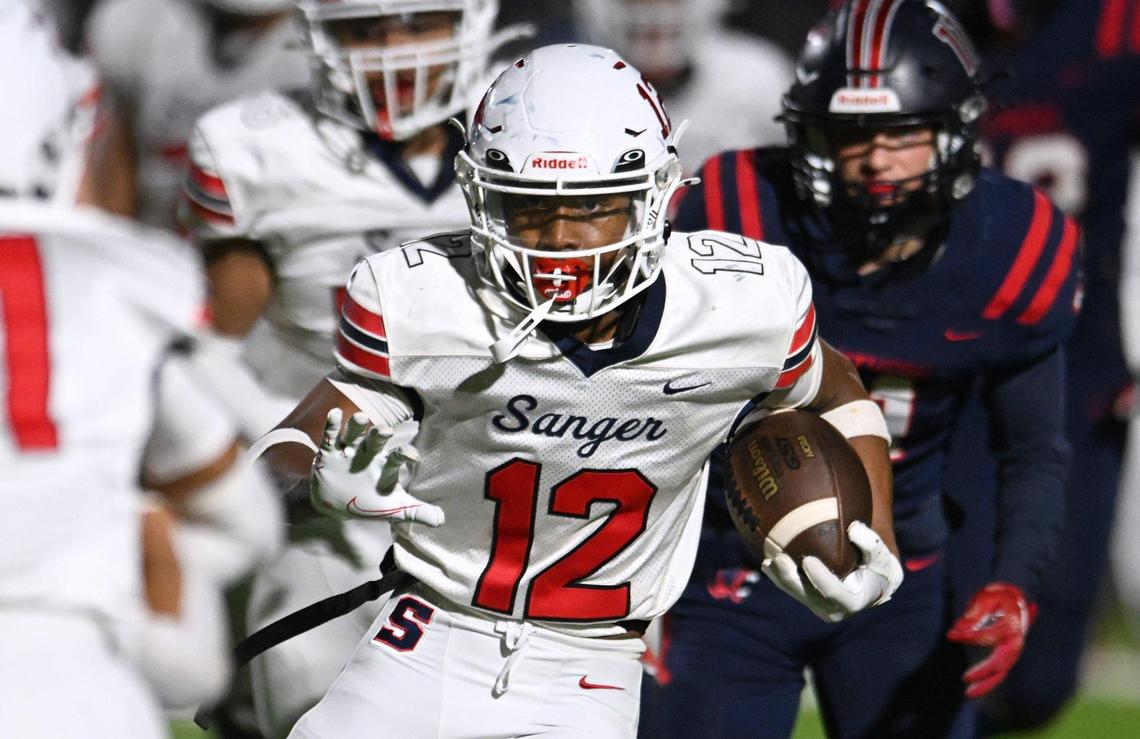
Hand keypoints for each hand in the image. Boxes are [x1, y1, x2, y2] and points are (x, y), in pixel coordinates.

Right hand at [309, 408, 443, 526]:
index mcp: (385, 466)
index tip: (413, 457)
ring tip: (361, 418)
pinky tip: (335, 414)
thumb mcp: (393, 510)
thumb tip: (441, 520)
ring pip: (354, 434)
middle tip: (386, 430)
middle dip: (380, 434)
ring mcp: (348, 452)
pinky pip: (330, 437)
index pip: (398, 457)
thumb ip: (416, 512)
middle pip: (376, 440)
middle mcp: (368, 454)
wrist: (337, 504)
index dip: (405, 455)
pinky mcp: (329, 453)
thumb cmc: (370, 502)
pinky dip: (332, 425)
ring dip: (357, 426)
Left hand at [762, 521, 902, 622]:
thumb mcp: (881, 555)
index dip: (820, 578)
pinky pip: (791, 589)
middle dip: (791, 579)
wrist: (873, 582)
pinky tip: (767, 563)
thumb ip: (870, 543)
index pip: (834, 592)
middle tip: (779, 558)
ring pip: (796, 593)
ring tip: (767, 560)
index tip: (807, 559)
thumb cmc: (878, 566)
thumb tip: (853, 529)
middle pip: (808, 595)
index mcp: (853, 601)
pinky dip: (779, 577)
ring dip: (780, 577)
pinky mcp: (809, 600)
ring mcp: (819, 607)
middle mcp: (834, 610)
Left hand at [946, 582, 1035, 697]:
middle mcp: (1016, 640)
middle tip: (964, 679)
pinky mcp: (1009, 652)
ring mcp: (1014, 648)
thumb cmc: (1000, 595)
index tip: (951, 635)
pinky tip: (975, 686)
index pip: (987, 636)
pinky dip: (989, 679)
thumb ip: (973, 614)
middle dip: (983, 672)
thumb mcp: (986, 598)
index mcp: (1011, 625)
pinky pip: (1000, 669)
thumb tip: (957, 630)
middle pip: (1001, 662)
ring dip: (986, 683)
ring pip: (1002, 671)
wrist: (1017, 595)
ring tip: (968, 692)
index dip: (968, 637)